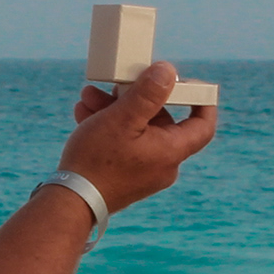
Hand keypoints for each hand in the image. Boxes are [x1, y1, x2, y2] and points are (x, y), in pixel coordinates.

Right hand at [56, 59, 218, 213]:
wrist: (70, 202)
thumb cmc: (97, 160)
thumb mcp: (122, 118)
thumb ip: (148, 93)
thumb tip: (168, 71)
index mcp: (171, 151)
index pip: (203, 126)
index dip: (201, 101)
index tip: (188, 84)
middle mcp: (164, 165)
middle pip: (160, 121)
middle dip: (135, 98)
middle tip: (116, 84)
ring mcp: (145, 173)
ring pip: (137, 130)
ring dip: (115, 109)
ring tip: (89, 97)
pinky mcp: (126, 177)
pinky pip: (125, 144)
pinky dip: (109, 127)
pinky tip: (85, 113)